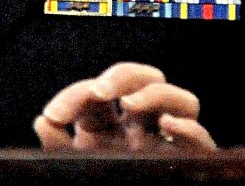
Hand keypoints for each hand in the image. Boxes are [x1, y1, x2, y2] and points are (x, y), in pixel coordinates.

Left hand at [34, 62, 215, 152]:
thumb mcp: (73, 168)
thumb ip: (58, 146)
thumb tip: (42, 120)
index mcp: (112, 127)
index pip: (98, 94)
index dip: (74, 96)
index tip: (53, 114)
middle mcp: (142, 129)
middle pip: (145, 81)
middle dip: (122, 76)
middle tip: (99, 91)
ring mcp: (168, 144)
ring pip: (181, 100)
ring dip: (155, 94)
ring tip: (130, 104)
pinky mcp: (189, 164)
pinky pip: (202, 138)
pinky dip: (188, 127)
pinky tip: (167, 127)